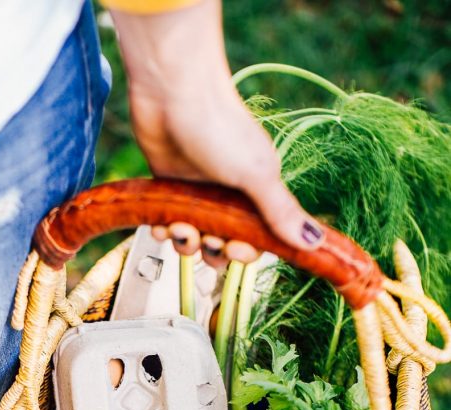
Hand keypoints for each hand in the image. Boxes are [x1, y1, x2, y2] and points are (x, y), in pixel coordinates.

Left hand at [108, 0, 323, 265]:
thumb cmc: (219, 127)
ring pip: (194, 236)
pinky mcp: (170, 188)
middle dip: (213, 250)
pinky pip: (168, 222)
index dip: (247, 252)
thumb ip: (281, 212)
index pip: (258, 238)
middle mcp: (230, 195)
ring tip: (177, 227)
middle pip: (224, 244)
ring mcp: (199, 192)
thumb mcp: (256, 175)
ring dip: (185, 242)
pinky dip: (163, 230)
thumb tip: (316, 243)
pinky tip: (160, 223)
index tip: (235, 250)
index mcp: (258, 191)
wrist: (172, 90)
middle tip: (203, 238)